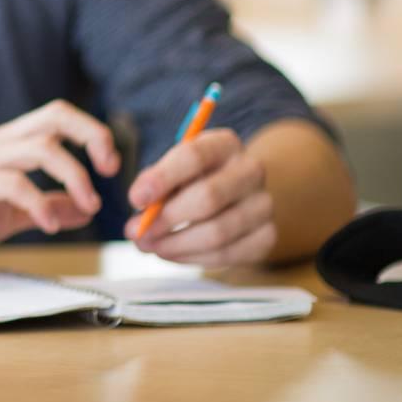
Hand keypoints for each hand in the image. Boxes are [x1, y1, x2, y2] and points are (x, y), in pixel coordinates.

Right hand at [0, 101, 115, 257]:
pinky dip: (40, 205)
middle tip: (109, 170)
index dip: (93, 134)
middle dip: (94, 136)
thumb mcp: (7, 214)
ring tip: (89, 206)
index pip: (58, 118)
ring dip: (75, 177)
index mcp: (8, 145)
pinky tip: (49, 227)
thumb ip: (45, 207)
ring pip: (42, 148)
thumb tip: (84, 209)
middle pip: (56, 116)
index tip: (110, 168)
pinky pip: (14, 183)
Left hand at [127, 129, 273, 266]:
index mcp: (225, 144)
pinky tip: (171, 254)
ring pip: (218, 232)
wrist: (237, 194)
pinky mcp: (267, 236)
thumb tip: (141, 204)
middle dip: (166, 219)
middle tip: (136, 233)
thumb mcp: (174, 168)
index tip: (135, 199)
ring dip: (175, 244)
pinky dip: (193, 258)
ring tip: (149, 245)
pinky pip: (228, 254)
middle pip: (208, 197)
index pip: (193, 156)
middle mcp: (251, 171)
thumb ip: (155, 181)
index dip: (161, 179)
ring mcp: (264, 204)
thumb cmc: (193, 178)